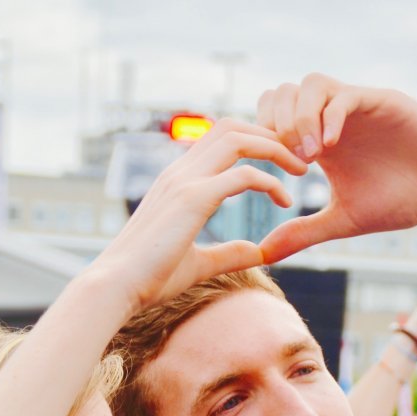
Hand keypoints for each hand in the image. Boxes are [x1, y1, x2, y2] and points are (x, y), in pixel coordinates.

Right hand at [92, 118, 305, 311]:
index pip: (219, 140)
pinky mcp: (192, 199)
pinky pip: (242, 175)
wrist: (116, 288)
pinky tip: (285, 201)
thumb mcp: (198, 264)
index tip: (281, 164)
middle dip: (270, 135)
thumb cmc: (148, 280)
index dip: (254, 142)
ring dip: (275, 149)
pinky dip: (270, 181)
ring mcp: (185, 181)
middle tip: (299, 159)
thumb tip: (259, 252)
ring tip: (301, 169)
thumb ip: (228, 254)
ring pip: (238, 139)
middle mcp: (180, 172)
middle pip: (231, 127)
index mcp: (178, 181)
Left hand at [255, 74, 416, 262]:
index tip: (279, 178)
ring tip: (309, 157)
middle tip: (292, 164)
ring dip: (299, 119)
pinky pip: (344, 96)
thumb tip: (263, 256)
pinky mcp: (381, 101)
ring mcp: (356, 106)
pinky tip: (330, 147)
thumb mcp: (343, 221)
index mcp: (317, 140)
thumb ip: (303, 233)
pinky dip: (329, 117)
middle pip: (282, 94)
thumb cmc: (401, 200)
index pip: (270, 117)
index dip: (264, 142)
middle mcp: (331, 117)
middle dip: (276, 126)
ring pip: (309, 84)